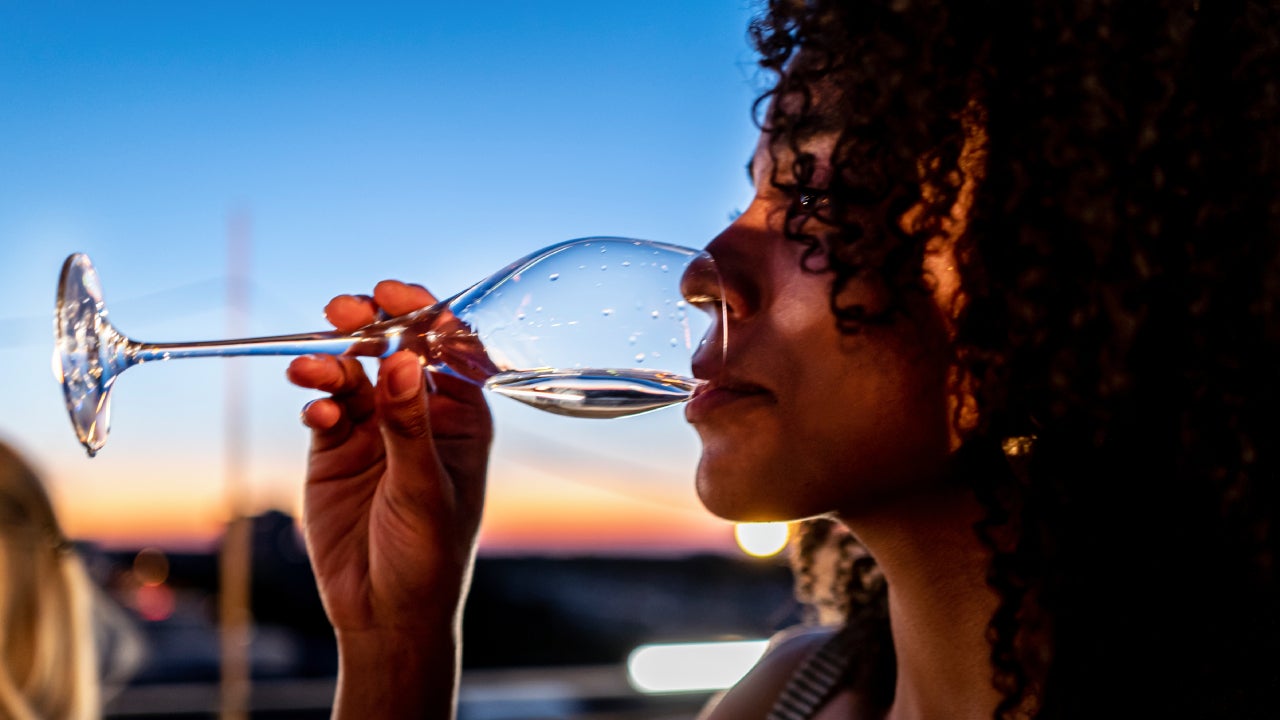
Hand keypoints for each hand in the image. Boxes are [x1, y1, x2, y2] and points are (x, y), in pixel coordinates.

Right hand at [286, 280, 492, 717]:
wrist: (384, 612)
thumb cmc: (427, 556)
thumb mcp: (423, 489)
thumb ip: (409, 426)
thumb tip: (406, 360)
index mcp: (462, 418)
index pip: (450, 348)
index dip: (427, 315)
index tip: (396, 296)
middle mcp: (420, 414)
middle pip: (397, 348)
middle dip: (372, 324)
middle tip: (343, 310)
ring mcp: (376, 428)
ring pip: (355, 373)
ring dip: (334, 362)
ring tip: (311, 368)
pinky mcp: (336, 448)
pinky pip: (326, 405)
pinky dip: (318, 399)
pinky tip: (316, 411)